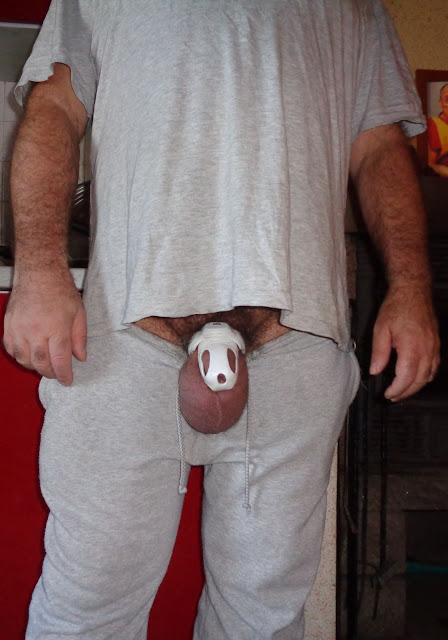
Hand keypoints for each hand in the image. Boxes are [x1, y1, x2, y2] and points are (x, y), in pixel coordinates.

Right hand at [3, 270, 86, 385]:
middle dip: (50, 373)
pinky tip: (29, 355)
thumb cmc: (60, 290)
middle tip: (57, 374)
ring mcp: (20, 328)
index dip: (64, 375)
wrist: (39, 272)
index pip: (60, 360)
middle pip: (41, 363)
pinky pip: (11, 349)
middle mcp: (36, 330)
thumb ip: (79, 338)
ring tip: (44, 365)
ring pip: (24, 359)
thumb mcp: (79, 313)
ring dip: (35, 367)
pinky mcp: (9, 325)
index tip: (67, 381)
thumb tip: (80, 357)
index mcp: (56, 327)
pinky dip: (20, 357)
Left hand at [369, 288, 439, 400]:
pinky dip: (426, 376)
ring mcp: (434, 347)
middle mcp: (426, 349)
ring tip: (403, 391)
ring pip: (429, 375)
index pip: (406, 377)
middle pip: (419, 380)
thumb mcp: (380, 329)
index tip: (387, 394)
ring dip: (416, 386)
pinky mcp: (436, 344)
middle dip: (406, 392)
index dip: (397, 389)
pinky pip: (435, 367)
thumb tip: (375, 371)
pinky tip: (417, 378)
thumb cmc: (397, 307)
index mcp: (411, 347)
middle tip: (393, 396)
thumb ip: (379, 353)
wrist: (413, 291)